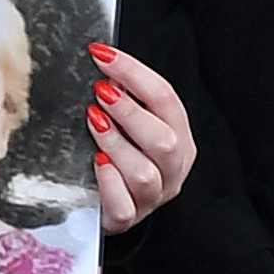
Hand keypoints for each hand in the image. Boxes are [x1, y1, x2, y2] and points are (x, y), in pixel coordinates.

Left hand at [90, 42, 199, 228]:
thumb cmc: (117, 155)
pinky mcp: (128, 218)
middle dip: (129, 111)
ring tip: (93, 122)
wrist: (106, 204)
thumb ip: (124, 98)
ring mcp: (152, 197)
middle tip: (99, 92)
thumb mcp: (128, 124)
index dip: (133, 73)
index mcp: (179, 139)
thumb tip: (106, 68)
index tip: (102, 55)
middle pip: (164, 140)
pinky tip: (96, 163)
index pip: (165, 99)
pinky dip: (109, 183)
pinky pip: (124, 206)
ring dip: (116, 143)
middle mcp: (172, 169)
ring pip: (144, 174)